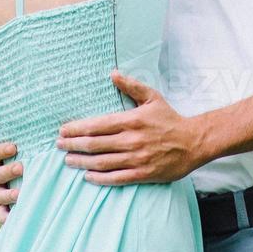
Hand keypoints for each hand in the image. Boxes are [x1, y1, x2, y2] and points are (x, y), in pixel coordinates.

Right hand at [0, 114, 21, 224]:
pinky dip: (5, 217)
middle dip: (7, 172)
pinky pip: (2, 213)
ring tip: (20, 193)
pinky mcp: (3, 205)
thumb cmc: (10, 144)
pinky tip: (10, 220)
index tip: (14, 147)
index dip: (0, 151)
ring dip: (8, 195)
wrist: (18, 163)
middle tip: (22, 167)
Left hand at [55, 70, 204, 184]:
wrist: (193, 142)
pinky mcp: (143, 174)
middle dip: (73, 145)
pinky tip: (88, 176)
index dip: (77, 129)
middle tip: (59, 145)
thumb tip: (113, 74)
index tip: (63, 130)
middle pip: (95, 144)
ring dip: (82, 162)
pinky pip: (116, 178)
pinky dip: (100, 178)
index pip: (97, 125)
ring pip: (102, 162)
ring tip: (68, 160)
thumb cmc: (170, 119)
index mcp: (131, 120)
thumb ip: (131, 86)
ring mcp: (136, 159)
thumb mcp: (152, 97)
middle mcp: (131, 140)